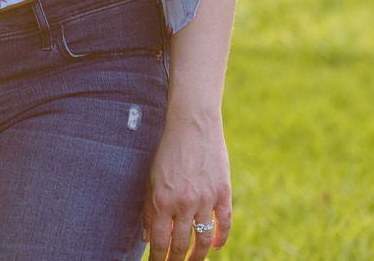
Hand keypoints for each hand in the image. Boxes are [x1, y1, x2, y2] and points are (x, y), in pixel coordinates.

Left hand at [143, 111, 231, 257]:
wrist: (192, 126)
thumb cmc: (167, 153)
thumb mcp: (151, 179)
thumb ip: (149, 210)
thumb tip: (148, 238)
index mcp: (162, 200)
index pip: (160, 241)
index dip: (158, 259)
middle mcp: (183, 203)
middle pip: (181, 244)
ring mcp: (205, 199)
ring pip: (204, 239)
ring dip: (199, 256)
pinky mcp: (223, 193)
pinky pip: (224, 223)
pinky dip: (221, 238)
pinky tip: (216, 246)